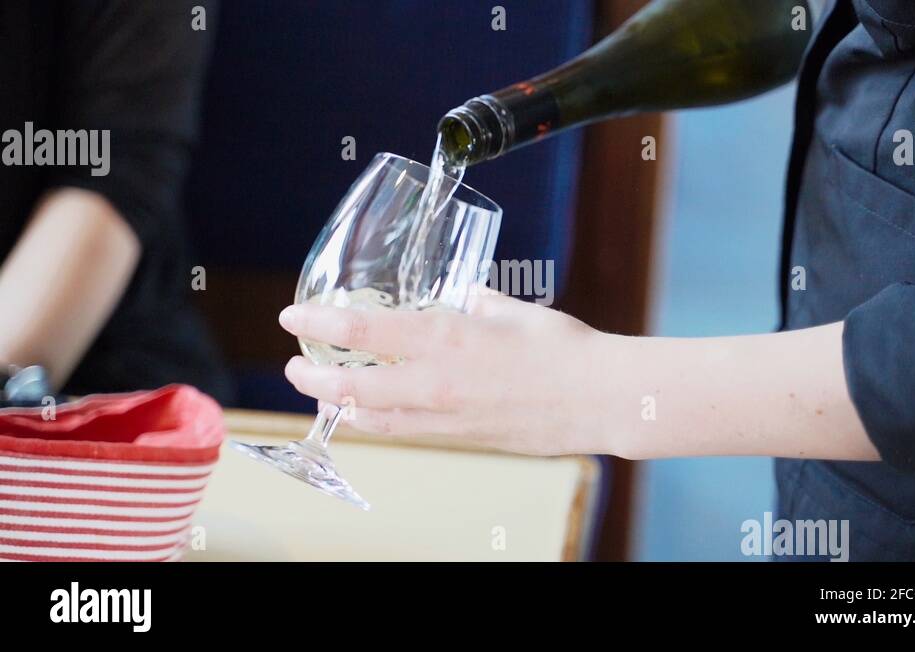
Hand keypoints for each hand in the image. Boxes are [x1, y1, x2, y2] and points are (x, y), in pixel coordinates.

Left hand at [279, 291, 613, 455]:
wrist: (598, 399)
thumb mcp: (511, 309)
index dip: (318, 322)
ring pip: (371, 418)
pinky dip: (376, 421)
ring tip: (326, 392)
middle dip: (311, 377)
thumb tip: (460, 296)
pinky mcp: (460, 439)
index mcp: (445, 336)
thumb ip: (475, 301)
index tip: (291, 317)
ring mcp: (444, 416)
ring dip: (339, 405)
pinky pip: (403, 432)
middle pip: (350, 385)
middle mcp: (434, 381)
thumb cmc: (562, 347)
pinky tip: (371, 412)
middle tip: (295, 367)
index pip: (361, 328)